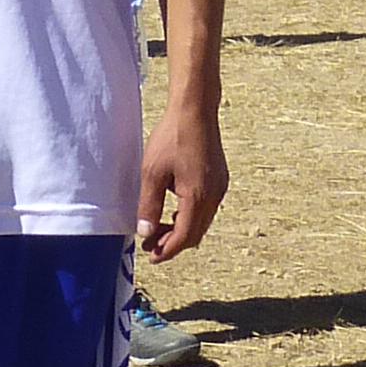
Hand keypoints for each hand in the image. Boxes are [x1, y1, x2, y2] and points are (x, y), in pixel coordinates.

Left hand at [140, 93, 227, 260]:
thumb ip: (149, 206)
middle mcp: (214, 196)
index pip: (184, 236)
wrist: (195, 111)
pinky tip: (174, 212)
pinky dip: (190, 217)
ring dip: (182, 230)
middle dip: (173, 243)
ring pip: (202, 222)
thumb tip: (145, 232)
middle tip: (151, 245)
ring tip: (159, 230)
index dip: (167, 250)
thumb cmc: (172, 138)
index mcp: (198, 196)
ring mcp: (220, 187)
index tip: (151, 256)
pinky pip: (207, 209)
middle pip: (196, 233)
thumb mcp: (152, 173)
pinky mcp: (220, 179)